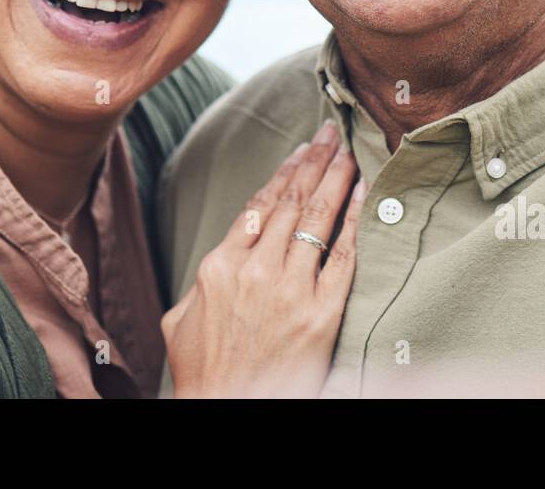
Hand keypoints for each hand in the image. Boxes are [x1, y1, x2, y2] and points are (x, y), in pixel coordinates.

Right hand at [161, 120, 365, 397]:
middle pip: (291, 202)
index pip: (258, 206)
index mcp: (219, 266)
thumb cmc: (203, 373)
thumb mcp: (182, 319)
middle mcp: (255, 270)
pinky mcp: (320, 313)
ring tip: (348, 152)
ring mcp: (289, 289)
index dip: (283, 173)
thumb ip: (203, 281)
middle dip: (313, 163)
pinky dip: (354, 220)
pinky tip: (362, 193)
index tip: (300, 151)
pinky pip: (343, 256)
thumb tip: (222, 258)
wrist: (229, 410)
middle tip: (330, 134)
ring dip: (334, 178)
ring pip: (316, 218)